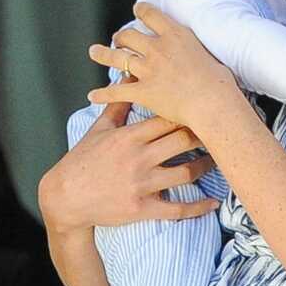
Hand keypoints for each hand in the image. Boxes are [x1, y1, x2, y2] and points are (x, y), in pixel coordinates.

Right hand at [38, 100, 216, 235]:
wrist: (63, 198)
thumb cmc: (81, 160)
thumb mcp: (99, 129)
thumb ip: (118, 104)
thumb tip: (129, 77)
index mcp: (131, 136)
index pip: (169, 117)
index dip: (192, 111)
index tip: (208, 107)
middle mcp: (139, 158)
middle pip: (184, 140)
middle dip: (205, 134)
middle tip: (222, 130)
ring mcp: (142, 184)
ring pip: (186, 172)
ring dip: (207, 166)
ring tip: (220, 160)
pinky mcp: (142, 208)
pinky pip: (176, 209)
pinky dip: (198, 207)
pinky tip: (214, 203)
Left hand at [87, 2, 240, 129]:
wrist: (211, 100)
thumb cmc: (218, 80)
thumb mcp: (208, 53)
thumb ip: (195, 50)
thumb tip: (196, 53)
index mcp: (175, 35)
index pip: (152, 15)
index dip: (141, 10)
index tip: (137, 9)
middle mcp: (157, 48)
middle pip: (129, 35)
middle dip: (121, 36)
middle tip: (118, 38)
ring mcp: (147, 69)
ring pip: (117, 58)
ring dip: (103, 54)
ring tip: (95, 51)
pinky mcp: (142, 91)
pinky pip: (116, 91)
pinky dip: (102, 94)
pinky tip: (92, 95)